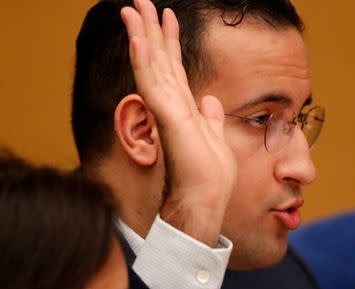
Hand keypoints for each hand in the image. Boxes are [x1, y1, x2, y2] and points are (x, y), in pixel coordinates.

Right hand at [120, 0, 236, 246]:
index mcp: (184, 108)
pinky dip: (144, 59)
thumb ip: (210, 117)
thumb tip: (210, 102)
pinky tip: (139, 37)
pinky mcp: (166, 117)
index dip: (171, 42)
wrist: (205, 199)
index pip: (175, 69)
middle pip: (160, 60)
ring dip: (143, 36)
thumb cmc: (209, 176)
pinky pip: (153, 82)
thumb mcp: (216, 137)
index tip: (169, 17)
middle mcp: (172, 105)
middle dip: (152, 30)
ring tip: (134, 8)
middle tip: (142, 2)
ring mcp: (166, 110)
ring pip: (151, 65)